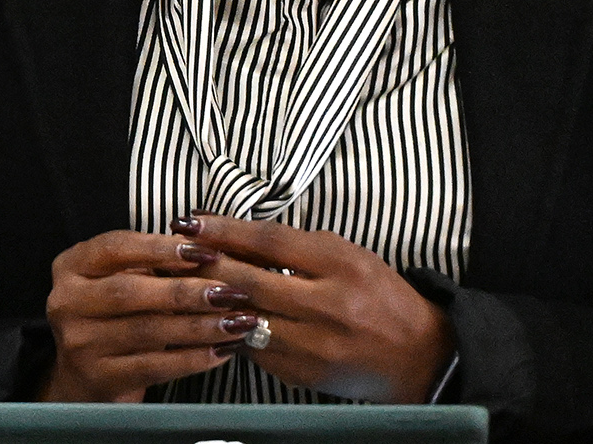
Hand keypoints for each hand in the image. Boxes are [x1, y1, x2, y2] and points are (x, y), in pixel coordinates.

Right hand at [39, 230, 247, 401]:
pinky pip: (154, 367)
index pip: (115, 248)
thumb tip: (207, 252)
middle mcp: (66, 302)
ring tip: (237, 322)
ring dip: (198, 326)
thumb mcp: (118, 281)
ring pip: (147, 331)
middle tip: (230, 292)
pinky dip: (193, 359)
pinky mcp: (99, 377)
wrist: (83, 375)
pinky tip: (222, 351)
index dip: (161, 248)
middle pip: (130, 292)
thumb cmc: (113, 317)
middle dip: (185, 291)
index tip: (206, 251)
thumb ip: (152, 266)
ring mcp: (80, 342)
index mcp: (70, 267)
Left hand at [190, 213, 454, 402]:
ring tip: (180, 281)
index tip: (190, 220)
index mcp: (342, 267)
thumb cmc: (378, 296)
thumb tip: (230, 234)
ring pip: (242, 318)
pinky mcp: (302, 373)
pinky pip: (251, 348)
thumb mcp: (347, 256)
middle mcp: (328, 307)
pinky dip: (227, 330)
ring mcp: (314, 346)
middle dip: (204, 264)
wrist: (418, 356)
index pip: (269, 243)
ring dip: (207, 299)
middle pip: (248, 281)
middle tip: (175, 251)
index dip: (223, 230)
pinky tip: (208, 316)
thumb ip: (294, 246)